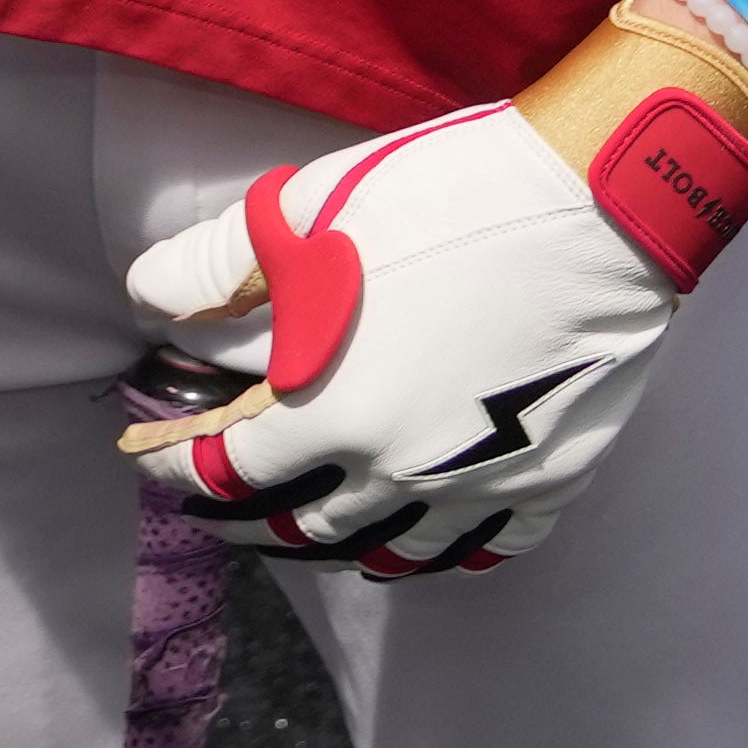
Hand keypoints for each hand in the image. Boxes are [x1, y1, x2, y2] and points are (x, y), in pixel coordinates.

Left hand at [111, 4, 747, 570]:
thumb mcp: (308, 211)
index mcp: (330, 409)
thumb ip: (215, 265)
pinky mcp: (548, 482)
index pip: (227, 469)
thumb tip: (149, 297)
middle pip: (303, 524)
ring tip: (315, 527)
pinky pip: (485, 547)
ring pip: (392, 551)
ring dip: (340, 542)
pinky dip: (443, 551)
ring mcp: (478, 487)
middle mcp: (398, 470)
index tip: (151, 461)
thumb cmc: (446, 195)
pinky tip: (425, 539)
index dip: (176, 469)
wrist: (598, 203)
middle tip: (223, 502)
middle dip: (248, 514)